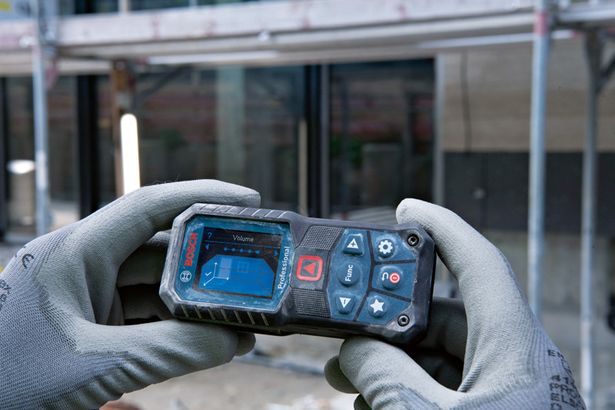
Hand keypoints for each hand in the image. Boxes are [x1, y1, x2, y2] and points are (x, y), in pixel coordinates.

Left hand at [0, 180, 258, 408]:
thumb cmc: (8, 387)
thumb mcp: (92, 366)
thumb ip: (167, 351)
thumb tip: (233, 340)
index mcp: (72, 253)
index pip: (147, 207)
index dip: (202, 197)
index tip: (248, 201)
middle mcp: (83, 267)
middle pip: (162, 250)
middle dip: (208, 262)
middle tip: (254, 269)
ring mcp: (89, 300)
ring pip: (159, 289)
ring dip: (199, 303)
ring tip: (243, 316)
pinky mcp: (95, 330)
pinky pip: (149, 320)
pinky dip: (182, 330)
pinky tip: (214, 341)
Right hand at [325, 199, 584, 408]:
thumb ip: (386, 376)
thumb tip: (354, 350)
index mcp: (511, 347)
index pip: (478, 263)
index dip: (443, 227)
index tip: (407, 208)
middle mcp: (508, 361)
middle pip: (441, 315)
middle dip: (388, 319)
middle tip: (346, 327)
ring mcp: (499, 391)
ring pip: (435, 356)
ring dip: (388, 362)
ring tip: (346, 380)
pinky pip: (439, 388)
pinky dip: (403, 390)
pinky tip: (373, 405)